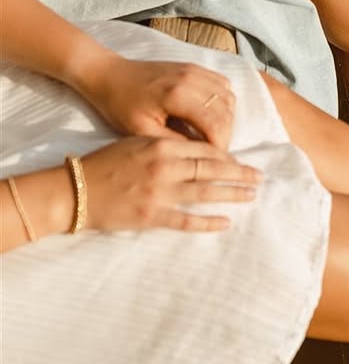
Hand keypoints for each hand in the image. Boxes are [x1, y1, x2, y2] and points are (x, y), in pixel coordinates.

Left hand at [78, 53, 237, 148]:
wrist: (110, 75)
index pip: (216, 123)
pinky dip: (224, 103)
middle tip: (213, 154)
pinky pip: (223, 85)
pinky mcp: (195, 67)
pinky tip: (211, 116)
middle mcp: (192, 78)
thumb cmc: (121, 105)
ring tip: (211, 137)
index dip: (220, 146)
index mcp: (177, 95)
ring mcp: (195, 70)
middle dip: (225, 135)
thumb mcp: (141, 131)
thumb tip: (200, 156)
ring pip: (229, 98)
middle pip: (226, 111)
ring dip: (226, 119)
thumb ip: (174, 142)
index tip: (213, 163)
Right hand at [81, 137, 260, 231]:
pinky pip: (185, 221)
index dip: (227, 156)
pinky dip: (207, 222)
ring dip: (231, 194)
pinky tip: (224, 222)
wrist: (74, 189)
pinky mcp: (150, 216)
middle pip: (211, 169)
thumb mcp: (137, 140)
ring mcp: (158, 192)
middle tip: (259, 177)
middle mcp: (164, 167)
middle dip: (238, 173)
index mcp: (161, 144)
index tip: (242, 161)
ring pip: (204, 193)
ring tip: (250, 195)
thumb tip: (196, 148)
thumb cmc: (105, 162)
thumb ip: (166, 143)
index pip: (204, 149)